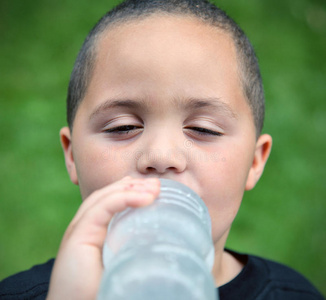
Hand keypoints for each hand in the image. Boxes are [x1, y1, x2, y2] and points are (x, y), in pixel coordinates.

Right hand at [46, 177, 159, 299]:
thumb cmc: (104, 291)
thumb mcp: (124, 263)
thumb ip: (135, 249)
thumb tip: (165, 243)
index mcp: (94, 233)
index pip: (112, 202)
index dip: (131, 191)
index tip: (155, 190)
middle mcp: (85, 228)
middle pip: (107, 195)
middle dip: (133, 186)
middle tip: (157, 185)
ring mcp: (79, 230)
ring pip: (104, 197)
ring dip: (131, 189)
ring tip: (155, 188)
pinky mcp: (77, 236)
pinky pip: (102, 208)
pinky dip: (124, 198)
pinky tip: (145, 198)